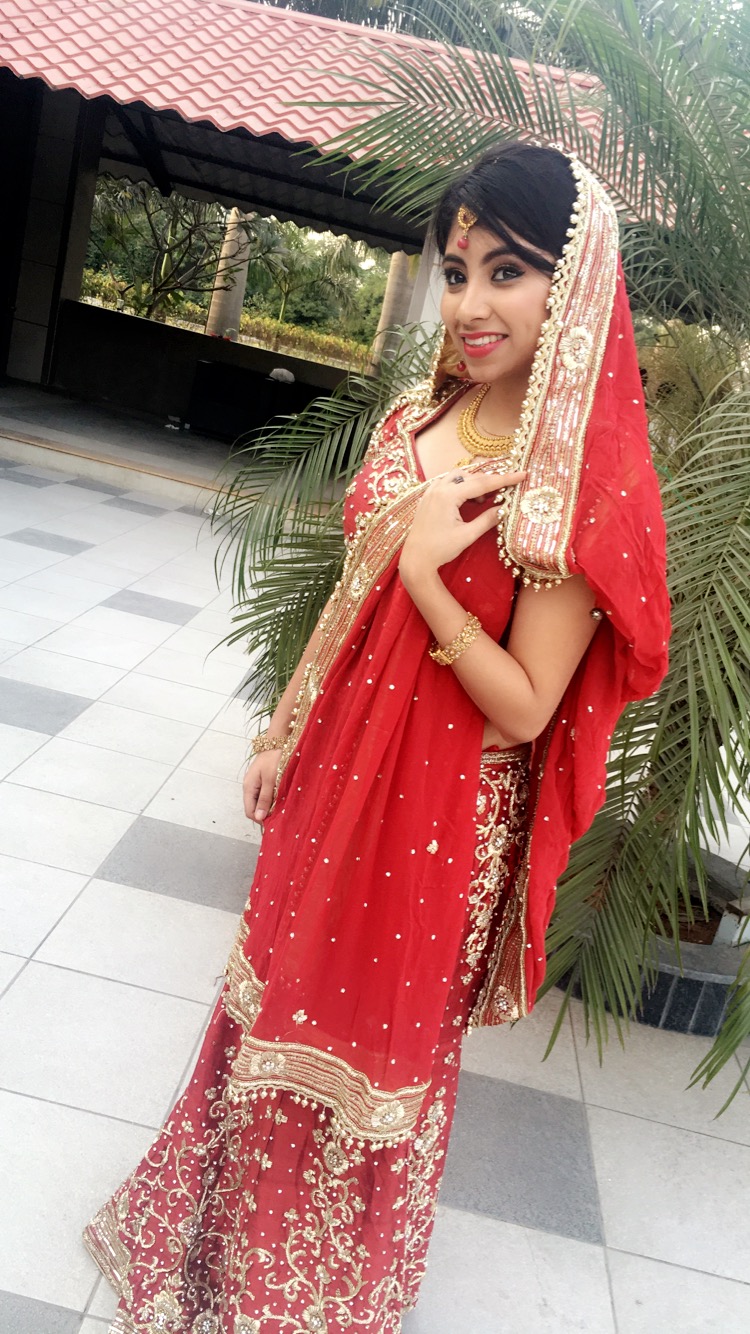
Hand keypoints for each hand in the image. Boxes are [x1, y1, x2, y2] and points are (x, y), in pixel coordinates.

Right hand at [243, 751, 280, 823]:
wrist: (278, 742)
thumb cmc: (274, 759)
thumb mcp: (270, 780)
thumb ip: (264, 798)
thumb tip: (259, 818)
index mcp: (248, 787)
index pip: (250, 812)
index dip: (260, 819)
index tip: (274, 821)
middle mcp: (249, 787)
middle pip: (254, 808)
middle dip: (265, 813)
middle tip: (280, 814)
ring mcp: (255, 783)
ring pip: (260, 802)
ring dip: (269, 806)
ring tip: (282, 806)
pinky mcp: (262, 780)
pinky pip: (264, 795)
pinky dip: (272, 799)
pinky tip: (281, 798)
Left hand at [399, 468, 525, 581]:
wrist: (416, 559)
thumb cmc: (440, 549)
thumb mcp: (468, 535)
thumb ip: (487, 519)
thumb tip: (505, 509)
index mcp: (448, 495)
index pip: (482, 483)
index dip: (504, 479)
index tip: (522, 474)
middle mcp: (438, 488)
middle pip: (471, 477)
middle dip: (490, 481)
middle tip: (506, 489)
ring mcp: (431, 491)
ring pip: (458, 477)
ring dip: (474, 483)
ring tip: (484, 500)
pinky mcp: (428, 497)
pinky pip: (448, 483)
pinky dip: (461, 487)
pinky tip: (468, 500)